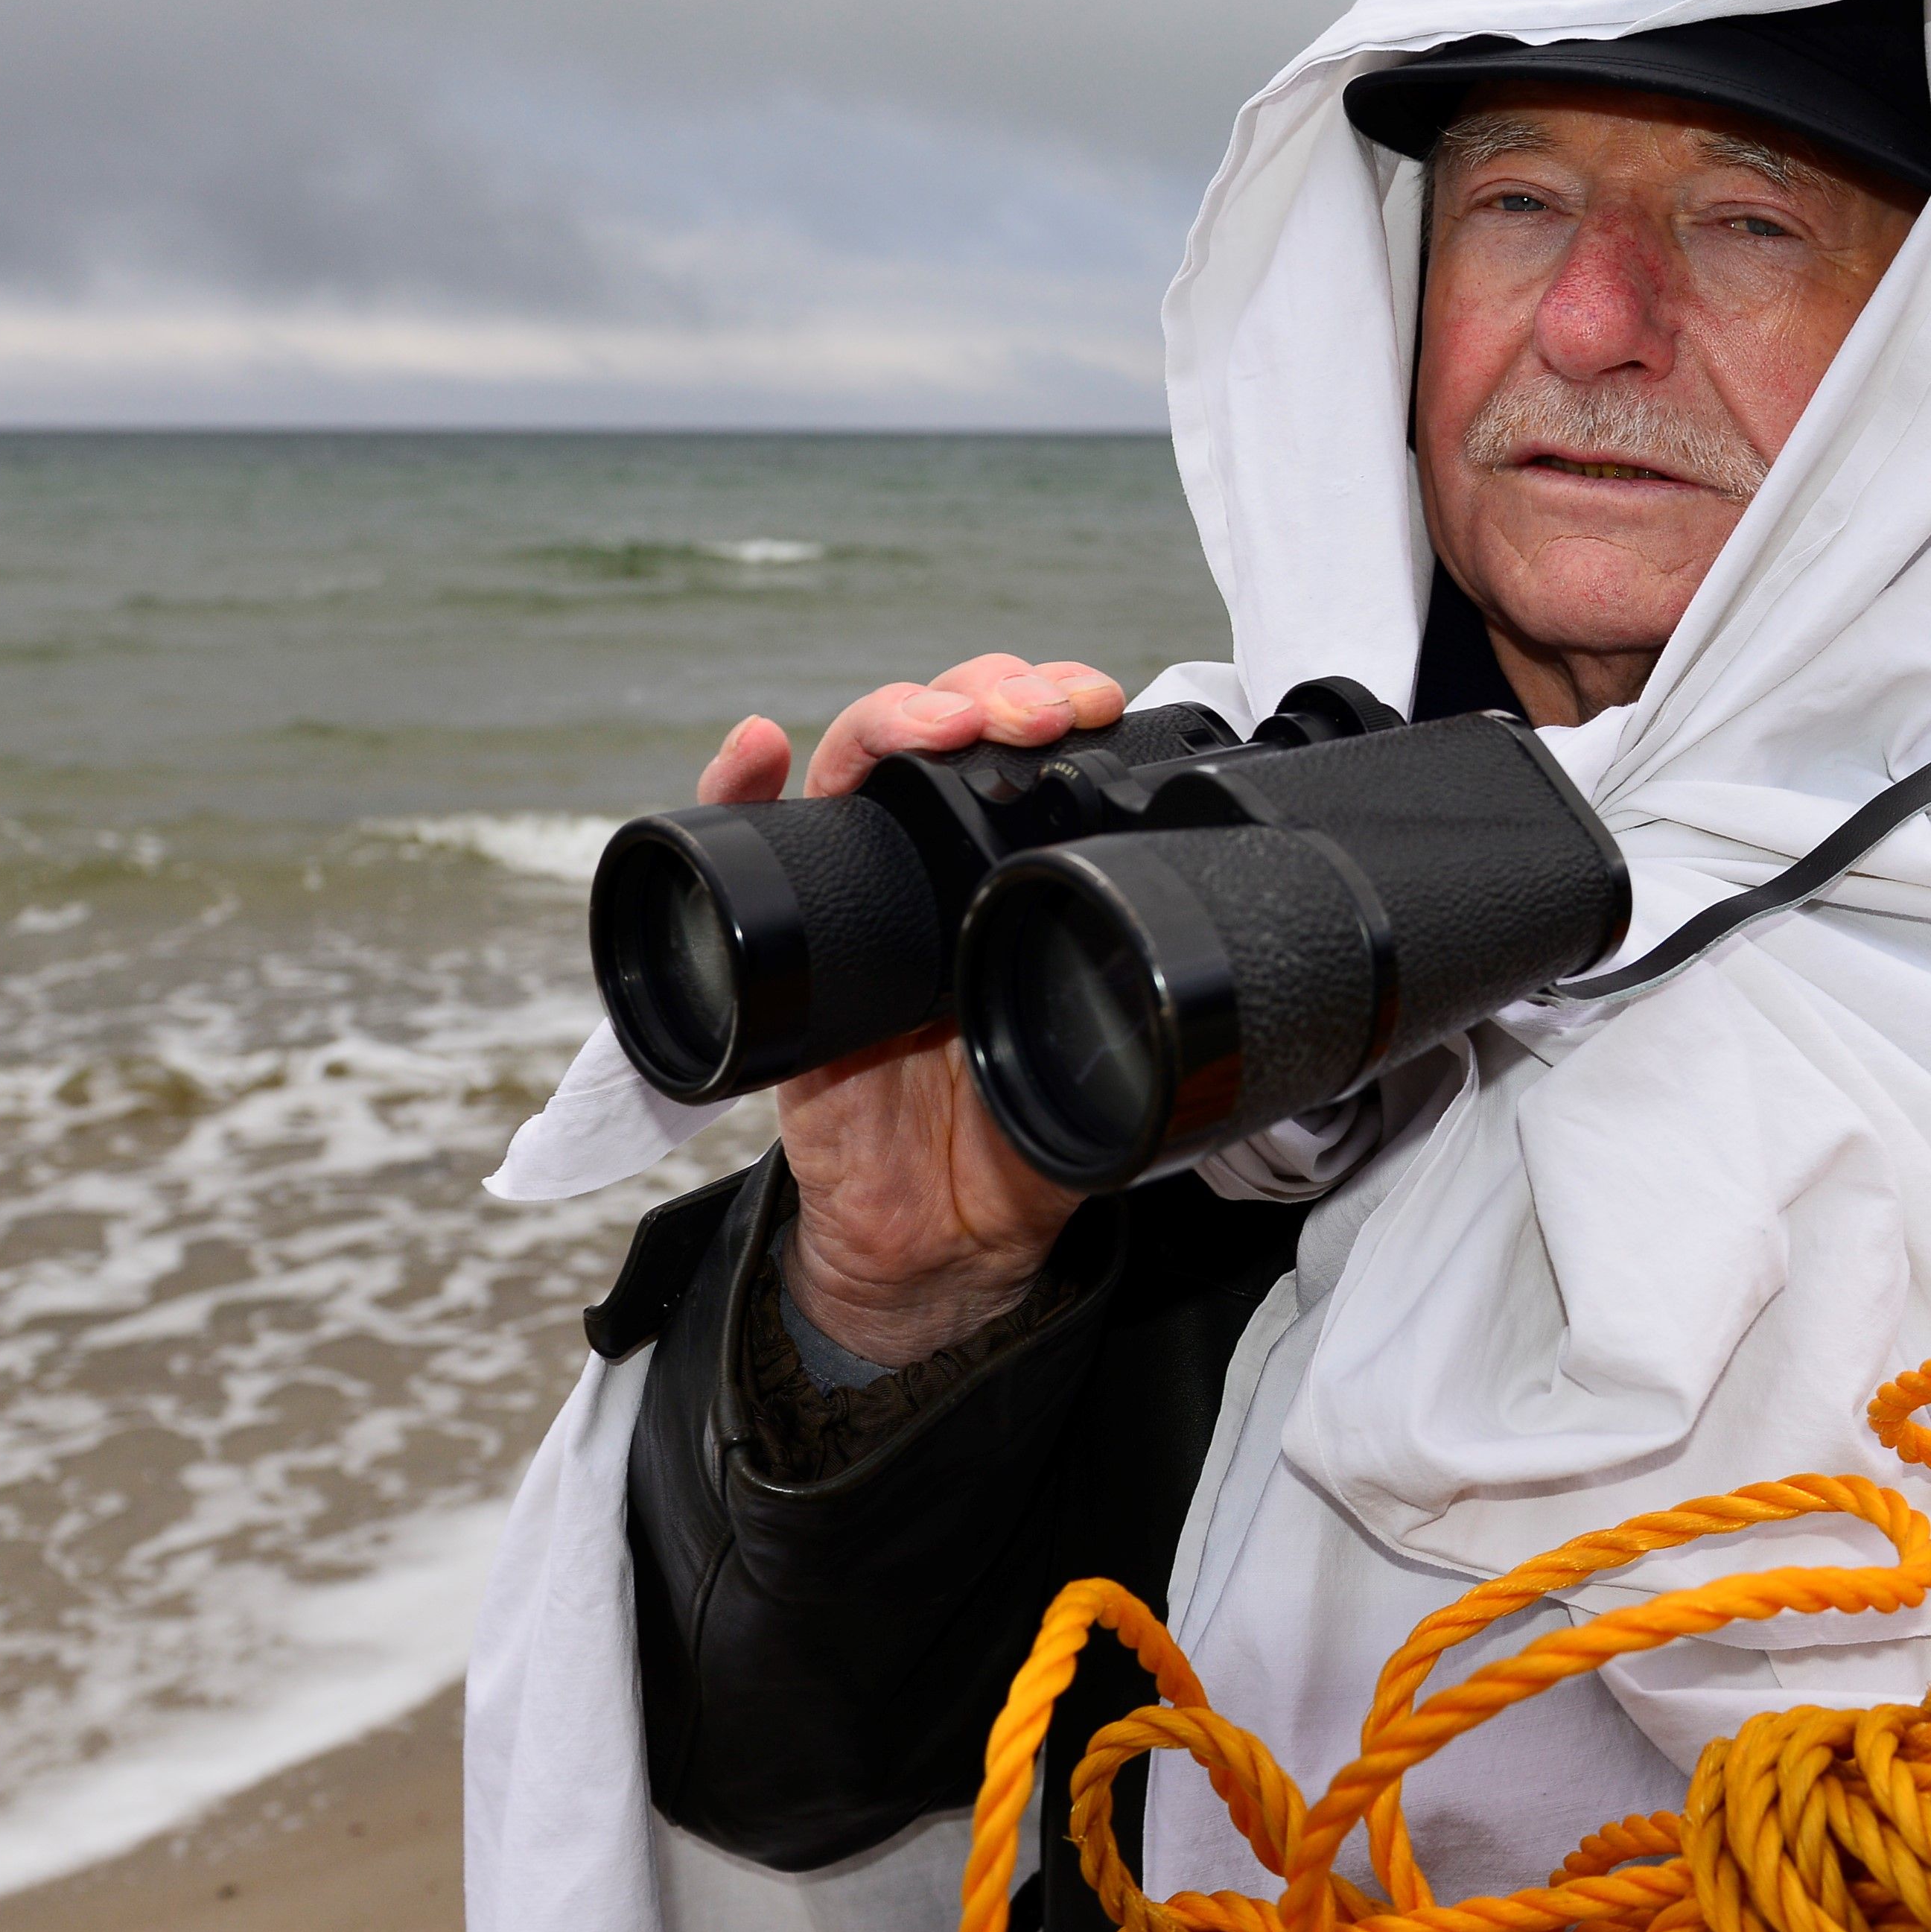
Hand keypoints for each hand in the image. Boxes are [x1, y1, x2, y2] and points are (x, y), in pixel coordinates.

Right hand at [700, 653, 1127, 1367]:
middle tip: (1033, 710)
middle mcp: (928, 867)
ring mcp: (849, 896)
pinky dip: (733, 788)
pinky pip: (742, 854)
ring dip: (891, 718)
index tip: (1094, 698)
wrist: (937, 1237)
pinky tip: (759, 746)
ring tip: (938, 719)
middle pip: (940, 731)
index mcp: (1008, 877)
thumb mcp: (1097, 1064)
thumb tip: (1197, 991)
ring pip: (852, 765)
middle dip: (987, 694)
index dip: (1052, 700)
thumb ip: (1134, 1021)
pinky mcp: (777, 950)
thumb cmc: (1012, 1140)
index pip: (1023, 750)